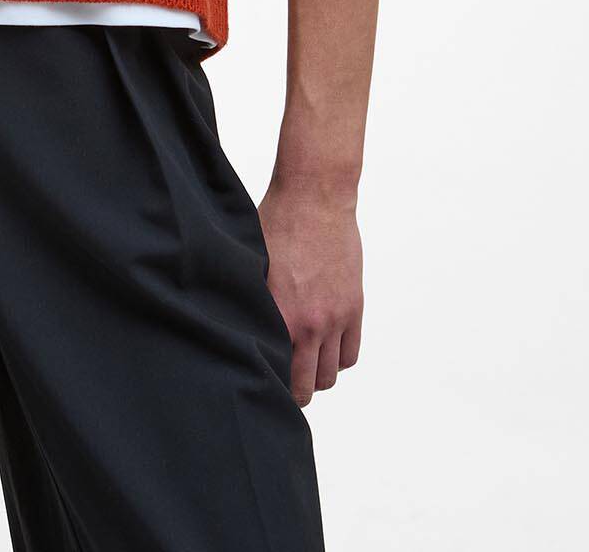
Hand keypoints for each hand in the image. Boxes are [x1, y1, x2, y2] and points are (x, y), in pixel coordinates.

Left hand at [258, 177, 362, 407]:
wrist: (315, 199)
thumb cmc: (276, 224)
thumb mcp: (252, 264)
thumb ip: (251, 301)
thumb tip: (235, 326)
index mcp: (280, 314)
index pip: (276, 373)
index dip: (268, 382)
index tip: (261, 381)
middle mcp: (310, 323)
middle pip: (306, 385)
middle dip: (293, 390)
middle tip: (283, 383)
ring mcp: (335, 317)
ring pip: (329, 374)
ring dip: (316, 376)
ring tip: (303, 364)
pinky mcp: (353, 307)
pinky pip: (350, 354)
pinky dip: (338, 359)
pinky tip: (324, 348)